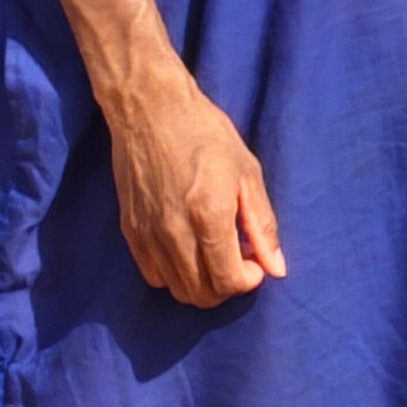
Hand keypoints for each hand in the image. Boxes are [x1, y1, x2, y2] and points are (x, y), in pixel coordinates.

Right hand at [105, 58, 284, 306]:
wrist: (151, 112)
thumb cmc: (206, 135)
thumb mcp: (247, 174)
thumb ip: (262, 225)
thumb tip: (277, 268)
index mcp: (208, 216)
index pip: (228, 281)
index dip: (249, 281)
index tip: (256, 261)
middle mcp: (174, 232)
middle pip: (201, 294)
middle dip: (227, 286)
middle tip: (239, 258)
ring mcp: (147, 234)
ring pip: (176, 290)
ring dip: (202, 283)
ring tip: (214, 253)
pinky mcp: (129, 231)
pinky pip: (153, 275)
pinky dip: (175, 274)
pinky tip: (189, 248)